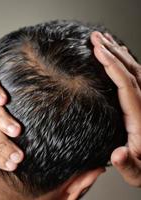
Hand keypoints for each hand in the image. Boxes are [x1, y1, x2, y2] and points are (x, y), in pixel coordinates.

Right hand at [91, 31, 140, 186]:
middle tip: (94, 37)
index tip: (98, 51)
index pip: (127, 84)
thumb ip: (128, 165)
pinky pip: (135, 75)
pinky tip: (116, 55)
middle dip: (111, 51)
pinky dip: (124, 61)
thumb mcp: (137, 173)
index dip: (112, 66)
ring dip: (117, 52)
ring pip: (134, 69)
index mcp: (140, 117)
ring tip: (101, 40)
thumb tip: (116, 155)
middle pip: (130, 70)